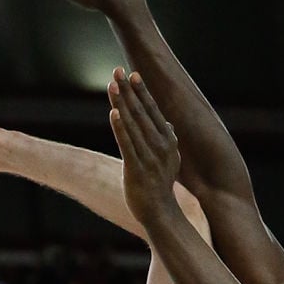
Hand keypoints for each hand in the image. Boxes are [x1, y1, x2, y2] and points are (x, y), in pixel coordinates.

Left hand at [107, 68, 180, 225]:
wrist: (160, 212)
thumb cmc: (161, 185)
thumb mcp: (170, 159)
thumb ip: (168, 139)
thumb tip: (167, 123)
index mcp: (168, 140)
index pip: (153, 110)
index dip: (142, 92)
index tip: (134, 74)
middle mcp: (160, 145)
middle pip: (141, 112)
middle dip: (129, 90)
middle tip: (118, 71)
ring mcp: (149, 156)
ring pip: (132, 124)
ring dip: (121, 103)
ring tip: (112, 85)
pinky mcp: (136, 168)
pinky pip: (126, 144)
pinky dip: (119, 128)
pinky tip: (113, 113)